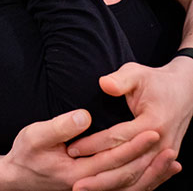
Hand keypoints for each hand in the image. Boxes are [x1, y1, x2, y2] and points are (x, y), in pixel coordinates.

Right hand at [1, 109, 161, 190]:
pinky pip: (123, 190)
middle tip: (169, 146)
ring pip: (129, 188)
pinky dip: (142, 183)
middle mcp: (88, 187)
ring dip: (152, 176)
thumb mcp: (35, 135)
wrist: (16, 177)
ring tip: (172, 163)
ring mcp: (91, 190)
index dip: (133, 146)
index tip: (152, 130)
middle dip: (149, 162)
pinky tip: (153, 174)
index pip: (112, 161)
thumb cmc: (25, 153)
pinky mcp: (92, 188)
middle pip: (127, 178)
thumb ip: (60, 126)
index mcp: (76, 173)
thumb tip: (84, 117)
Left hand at [68, 58, 192, 189]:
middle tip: (75, 184)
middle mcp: (162, 143)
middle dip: (99, 176)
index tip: (71, 149)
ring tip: (84, 190)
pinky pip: (144, 180)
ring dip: (110, 186)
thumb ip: (120, 80)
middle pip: (127, 166)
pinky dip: (126, 188)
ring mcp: (165, 154)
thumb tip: (104, 84)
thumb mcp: (137, 73)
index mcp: (153, 122)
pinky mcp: (163, 159)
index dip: (93, 145)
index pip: (117, 139)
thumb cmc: (154, 81)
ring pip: (136, 178)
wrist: (183, 91)